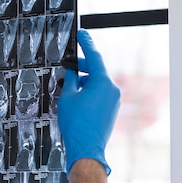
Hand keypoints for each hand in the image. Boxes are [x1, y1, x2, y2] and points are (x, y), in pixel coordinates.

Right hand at [57, 29, 119, 174]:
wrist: (86, 148)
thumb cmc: (77, 125)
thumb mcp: (68, 97)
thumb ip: (70, 81)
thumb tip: (72, 74)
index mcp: (103, 82)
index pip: (94, 57)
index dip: (86, 44)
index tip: (82, 34)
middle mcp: (112, 89)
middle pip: (96, 71)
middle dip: (81, 68)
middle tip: (68, 66)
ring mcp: (113, 100)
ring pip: (97, 83)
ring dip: (84, 82)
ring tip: (68, 86)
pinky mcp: (111, 110)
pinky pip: (100, 94)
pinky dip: (88, 92)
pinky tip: (76, 98)